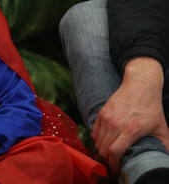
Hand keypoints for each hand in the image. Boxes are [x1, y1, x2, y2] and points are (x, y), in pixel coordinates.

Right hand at [93, 57, 168, 171]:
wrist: (140, 86)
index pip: (115, 152)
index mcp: (131, 130)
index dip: (113, 164)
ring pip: (97, 141)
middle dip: (107, 159)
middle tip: (112, 163)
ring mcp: (107, 118)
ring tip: (108, 154)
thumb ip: (164, 145)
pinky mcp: (102, 113)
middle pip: (103, 149)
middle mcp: (116, 124)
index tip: (116, 169)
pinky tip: (104, 142)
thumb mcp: (161, 128)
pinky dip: (97, 140)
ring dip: (101, 150)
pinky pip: (94, 131)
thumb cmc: (151, 108)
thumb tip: (163, 158)